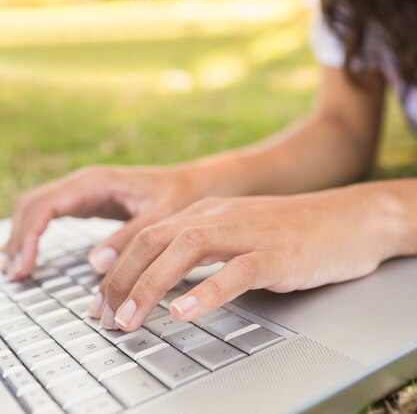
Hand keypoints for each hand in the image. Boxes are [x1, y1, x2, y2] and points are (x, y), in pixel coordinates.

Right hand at [4, 164, 197, 278]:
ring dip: (23, 235)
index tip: (23, 265)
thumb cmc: (179, 196)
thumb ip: (130, 237)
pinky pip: (50, 213)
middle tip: (15, 274)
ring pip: (38, 207)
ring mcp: (84, 190)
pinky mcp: (87, 202)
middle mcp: (85, 182)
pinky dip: (35, 233)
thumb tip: (95, 264)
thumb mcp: (161, 216)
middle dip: (19, 236)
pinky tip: (30, 255)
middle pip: (34, 203)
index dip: (29, 234)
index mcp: (98, 181)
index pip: (47, 204)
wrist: (192, 183)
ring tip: (16, 270)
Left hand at [90, 185, 398, 330]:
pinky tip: (185, 311)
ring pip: (188, 248)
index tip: (101, 302)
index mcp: (207, 212)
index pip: (148, 235)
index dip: (117, 268)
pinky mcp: (276, 253)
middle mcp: (220, 216)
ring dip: (151, 285)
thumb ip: (201, 249)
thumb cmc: (289, 231)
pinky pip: (236, 270)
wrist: (346, 218)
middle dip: (122, 279)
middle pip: (156, 240)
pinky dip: (207, 291)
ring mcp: (248, 232)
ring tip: (130, 318)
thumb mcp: (236, 232)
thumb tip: (162, 280)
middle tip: (106, 317)